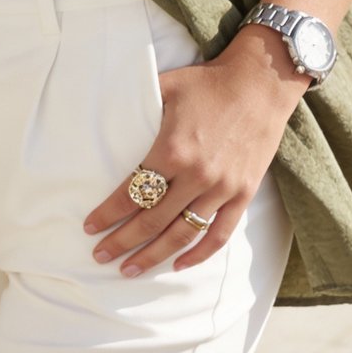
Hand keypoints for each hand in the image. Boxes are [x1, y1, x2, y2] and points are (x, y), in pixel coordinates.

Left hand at [83, 31, 308, 274]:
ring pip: (181, 234)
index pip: (131, 194)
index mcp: (172, 151)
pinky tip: (178, 265)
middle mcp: (196, 176)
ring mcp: (222, 188)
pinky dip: (198, 254)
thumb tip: (102, 111)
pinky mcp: (243, 194)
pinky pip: (219, 234)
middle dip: (121, 242)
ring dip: (153, 256)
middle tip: (100, 256)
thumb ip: (135, 104)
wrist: (262, 83)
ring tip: (130, 269)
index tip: (90, 227)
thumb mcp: (165, 86)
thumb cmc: (208, 83)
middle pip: (150, 221)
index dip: (107, 214)